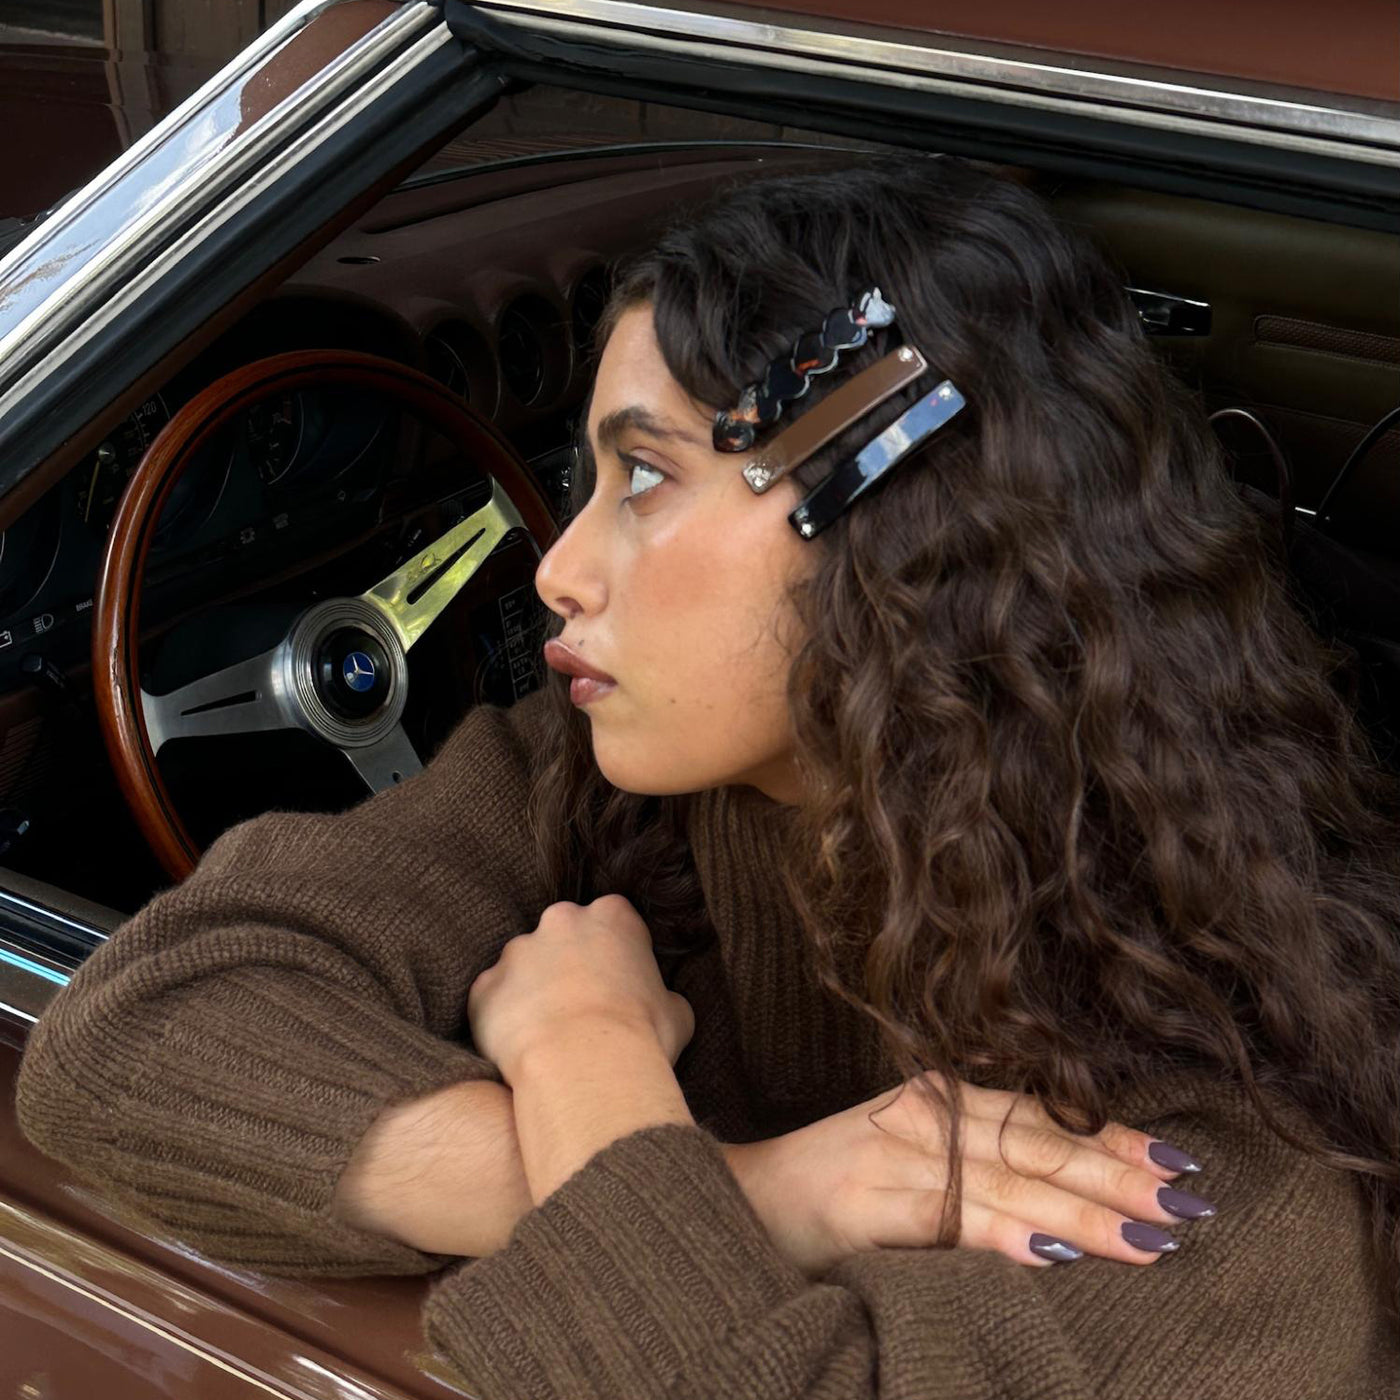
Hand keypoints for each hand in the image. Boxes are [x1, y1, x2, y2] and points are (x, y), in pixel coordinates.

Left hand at [467, 894, 694, 1083]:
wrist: (588, 1068)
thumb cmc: (642, 1038)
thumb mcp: (677, 1011)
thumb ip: (662, 993)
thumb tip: (663, 1005)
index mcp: (613, 916)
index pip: (613, 923)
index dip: (615, 956)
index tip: (617, 985)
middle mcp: (561, 920)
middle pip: (562, 936)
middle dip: (568, 965)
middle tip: (581, 1009)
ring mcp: (517, 951)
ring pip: (523, 968)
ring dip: (533, 993)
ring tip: (550, 1037)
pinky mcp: (485, 987)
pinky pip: (492, 1001)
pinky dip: (503, 1021)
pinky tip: (523, 1050)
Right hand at [724, 1072, 1210, 1276]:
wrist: (739, 1199)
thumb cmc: (833, 1186)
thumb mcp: (910, 1159)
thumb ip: (976, 1166)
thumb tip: (1067, 1201)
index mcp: (937, 1102)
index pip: (1038, 1115)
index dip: (1107, 1136)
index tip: (1176, 1159)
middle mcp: (923, 1118)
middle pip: (1035, 1143)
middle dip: (1115, 1173)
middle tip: (1187, 1201)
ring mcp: (893, 1157)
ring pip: (1005, 1181)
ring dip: (1082, 1208)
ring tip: (1149, 1236)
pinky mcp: (865, 1203)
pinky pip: (946, 1219)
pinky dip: (1001, 1233)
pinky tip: (1050, 1254)